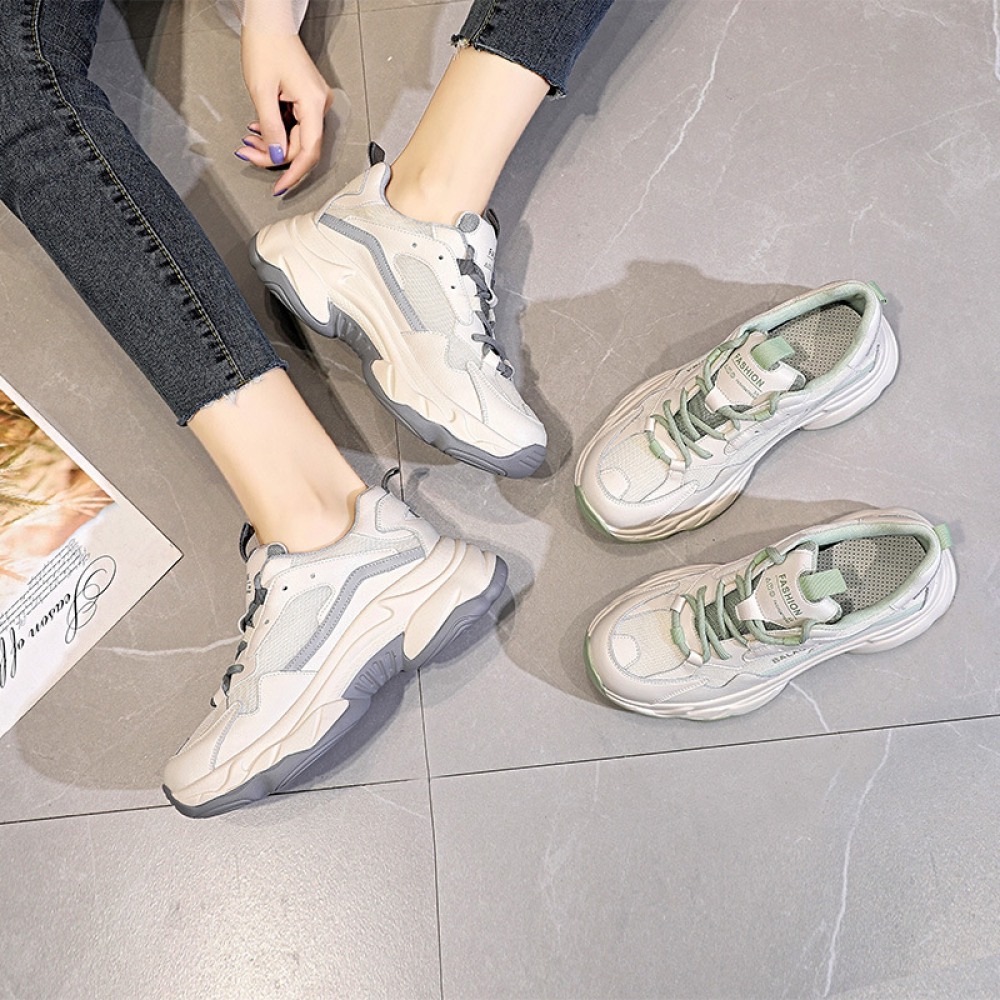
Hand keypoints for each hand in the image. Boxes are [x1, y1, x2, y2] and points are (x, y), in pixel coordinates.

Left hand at [237, 29, 332, 195]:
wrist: (269, 22)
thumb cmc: (266, 45)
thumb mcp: (261, 91)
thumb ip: (270, 128)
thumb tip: (277, 157)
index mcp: (313, 103)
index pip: (308, 151)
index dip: (293, 173)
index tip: (280, 188)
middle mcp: (320, 105)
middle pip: (301, 147)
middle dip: (274, 156)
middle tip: (248, 153)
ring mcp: (315, 103)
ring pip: (296, 139)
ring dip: (273, 144)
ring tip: (250, 140)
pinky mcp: (307, 100)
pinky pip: (295, 126)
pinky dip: (276, 131)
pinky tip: (260, 129)